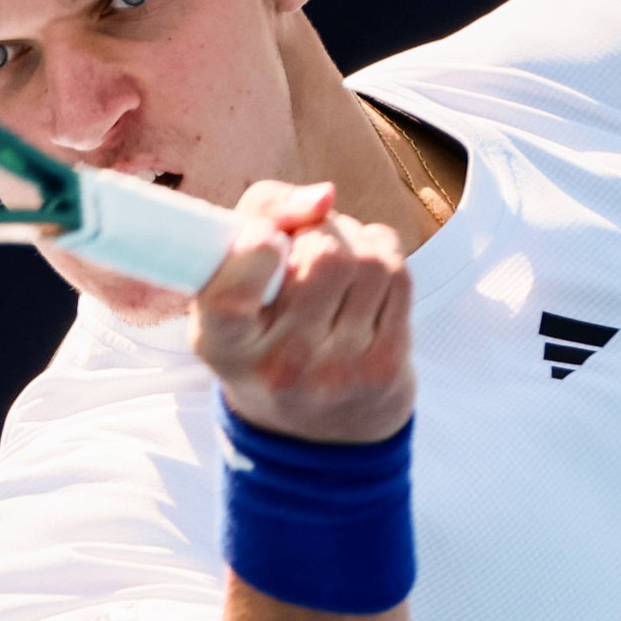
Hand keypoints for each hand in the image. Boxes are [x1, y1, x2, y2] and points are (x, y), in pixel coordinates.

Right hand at [194, 180, 415, 443]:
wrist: (318, 423)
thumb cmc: (265, 327)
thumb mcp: (234, 276)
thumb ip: (262, 213)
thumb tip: (325, 197)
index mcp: (222, 346)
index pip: (232, 295)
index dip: (255, 250)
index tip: (265, 240)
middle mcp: (278, 368)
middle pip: (324, 255)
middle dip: (322, 229)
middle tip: (308, 243)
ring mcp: (337, 374)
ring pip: (368, 259)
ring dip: (356, 239)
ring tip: (337, 260)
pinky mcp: (384, 369)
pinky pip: (398, 275)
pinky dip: (383, 255)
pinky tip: (364, 277)